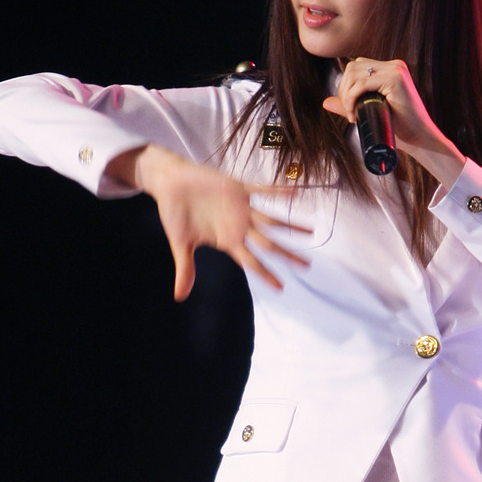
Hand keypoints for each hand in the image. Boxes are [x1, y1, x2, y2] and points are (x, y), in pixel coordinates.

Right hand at [119, 146, 310, 300]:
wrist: (170, 183)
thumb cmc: (174, 213)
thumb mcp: (181, 244)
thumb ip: (185, 269)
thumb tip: (179, 298)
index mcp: (228, 240)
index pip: (251, 262)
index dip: (265, 274)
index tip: (281, 288)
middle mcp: (239, 226)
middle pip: (269, 244)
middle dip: (288, 255)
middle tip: (307, 266)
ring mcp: (241, 207)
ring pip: (272, 219)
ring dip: (291, 225)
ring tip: (311, 232)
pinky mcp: (239, 188)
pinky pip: (263, 189)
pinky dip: (278, 190)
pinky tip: (297, 192)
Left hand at [322, 57, 464, 186]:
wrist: (420, 139)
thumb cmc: (400, 128)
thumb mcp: (370, 112)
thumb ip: (350, 104)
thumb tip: (326, 102)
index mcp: (390, 69)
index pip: (357, 67)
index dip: (346, 86)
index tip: (348, 108)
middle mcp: (394, 65)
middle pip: (353, 66)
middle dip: (344, 89)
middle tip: (348, 111)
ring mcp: (396, 70)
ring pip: (354, 73)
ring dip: (346, 95)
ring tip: (352, 114)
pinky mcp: (395, 79)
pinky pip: (361, 84)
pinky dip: (352, 99)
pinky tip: (355, 115)